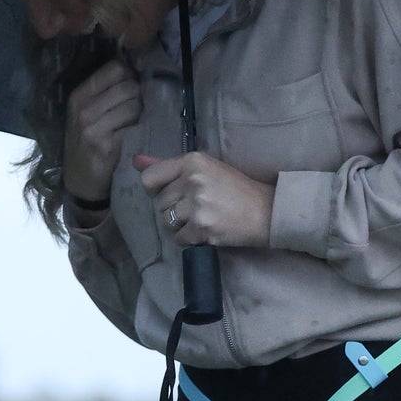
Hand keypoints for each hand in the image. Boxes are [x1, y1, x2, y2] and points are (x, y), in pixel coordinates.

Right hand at [62, 61, 141, 203]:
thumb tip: (136, 70)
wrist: (80, 181)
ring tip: (132, 125)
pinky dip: (138, 131)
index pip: (116, 68)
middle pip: (129, 85)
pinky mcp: (106, 146)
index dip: (130, 76)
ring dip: (140, 115)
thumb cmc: (87, 143)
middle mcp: (84, 109)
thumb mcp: (86, 113)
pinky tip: (132, 138)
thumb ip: (105, 92)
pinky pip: (134, 127)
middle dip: (137, 97)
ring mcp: (93, 128)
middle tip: (134, 111)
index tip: (131, 89)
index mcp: (79, 95)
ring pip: (134, 106)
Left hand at [135, 151, 273, 248]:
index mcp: (192, 161)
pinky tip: (205, 231)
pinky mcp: (202, 228)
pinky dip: (189, 239)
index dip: (155, 189)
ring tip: (200, 218)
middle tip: (196, 207)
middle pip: (159, 202)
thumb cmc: (234, 189)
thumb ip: (167, 166)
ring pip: (166, 221)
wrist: (264, 211)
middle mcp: (192, 180)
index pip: (150, 178)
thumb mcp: (204, 168)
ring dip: (180, 225)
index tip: (169, 193)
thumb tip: (136, 161)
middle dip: (173, 208)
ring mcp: (197, 206)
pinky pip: (179, 238)